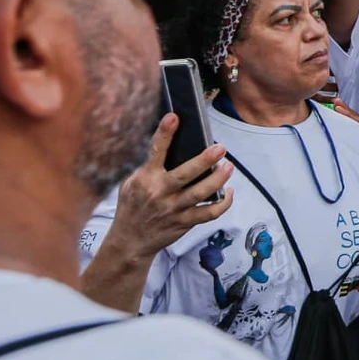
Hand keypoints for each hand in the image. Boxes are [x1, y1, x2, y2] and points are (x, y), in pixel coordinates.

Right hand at [105, 113, 234, 261]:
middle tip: (220, 148)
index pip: (154, 152)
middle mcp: (160, 193)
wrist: (130, 241)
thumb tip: (167, 144)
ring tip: (229, 166)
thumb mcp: (129, 184)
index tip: (174, 117)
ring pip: (200, 193)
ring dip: (218, 179)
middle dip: (204, 160)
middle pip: (185, 174)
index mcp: (145, 179)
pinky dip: (222, 204)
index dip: (164, 134)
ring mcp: (173, 209)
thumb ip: (146, 167)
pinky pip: (209, 213)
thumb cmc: (132, 206)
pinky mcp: (184, 222)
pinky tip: (229, 192)